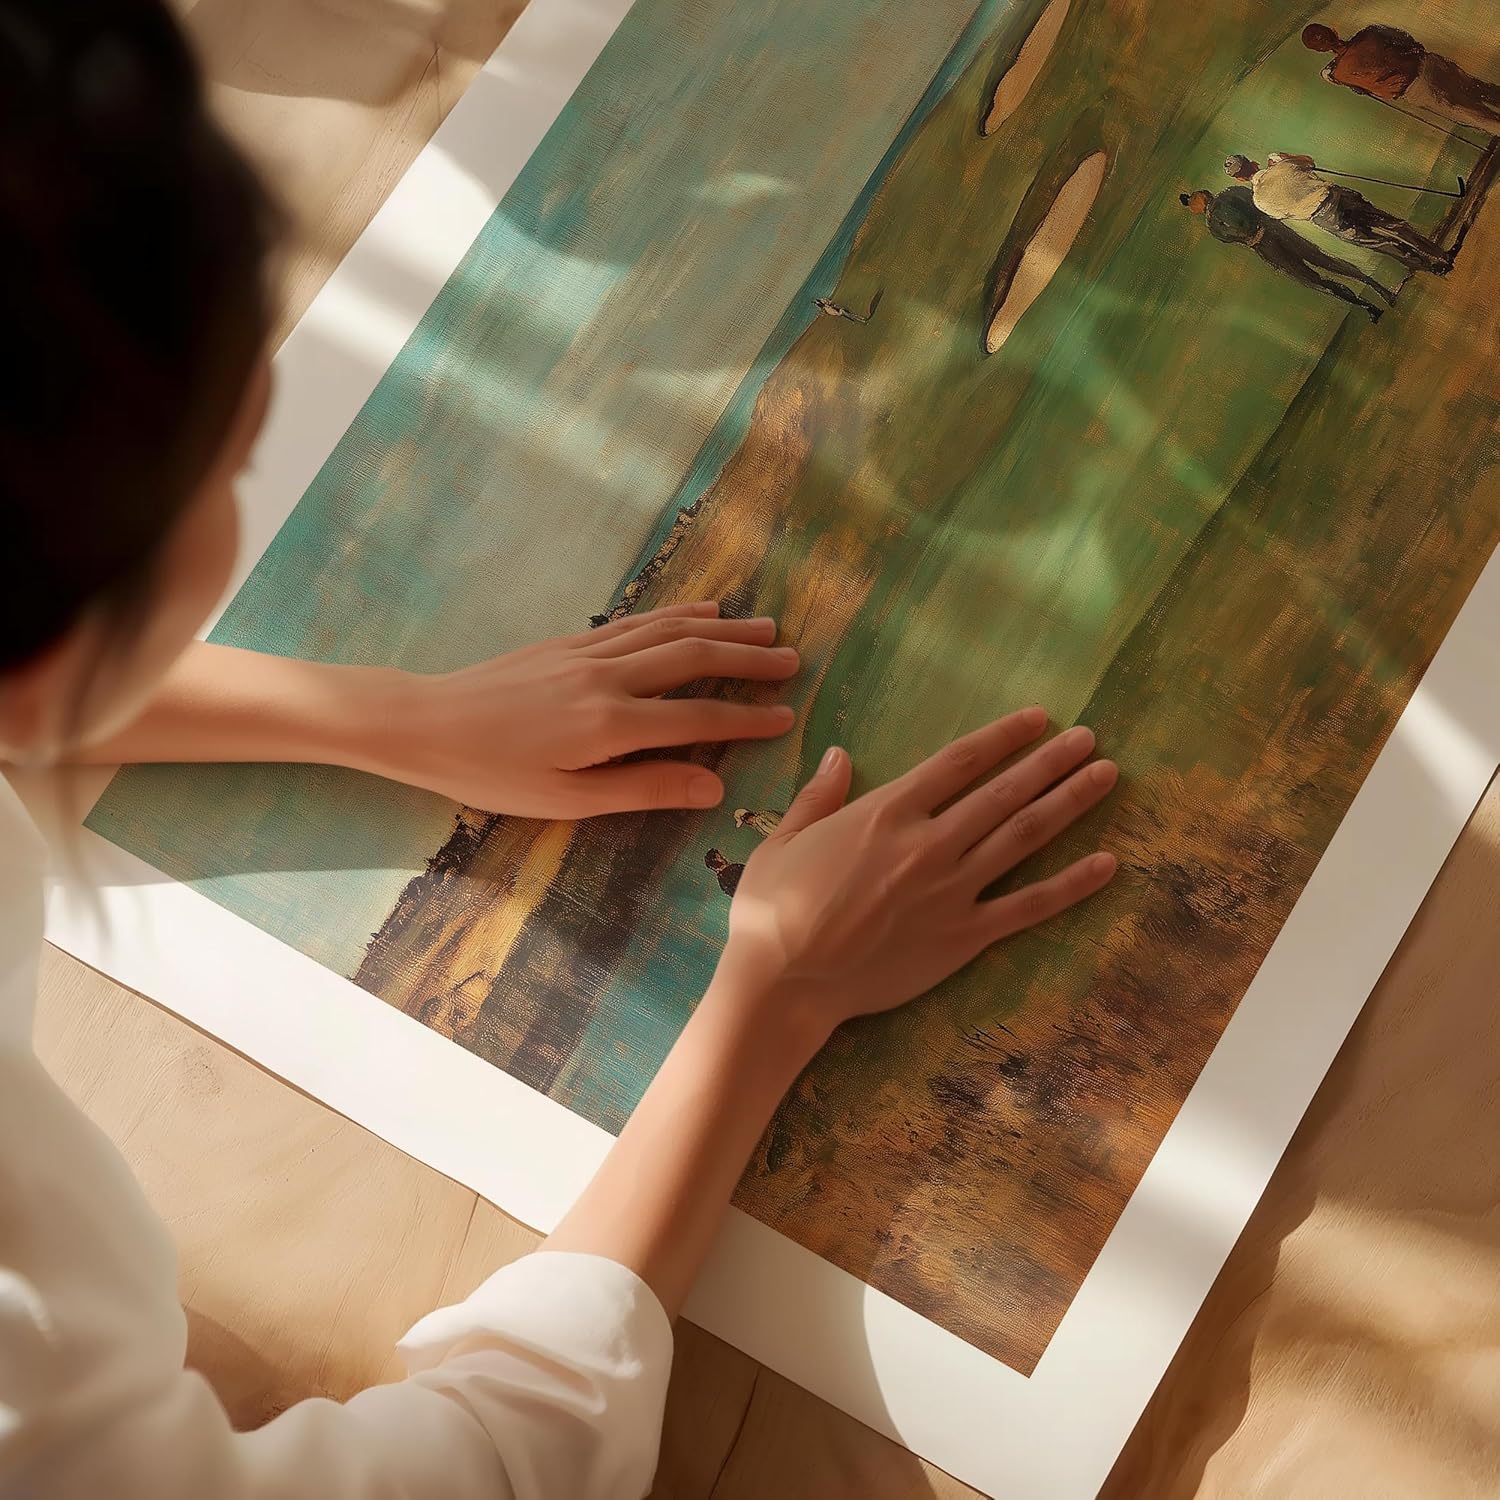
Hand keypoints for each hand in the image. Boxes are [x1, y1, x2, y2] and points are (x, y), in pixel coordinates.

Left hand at [360, 601, 799, 816]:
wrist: (427, 723)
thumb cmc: (491, 775)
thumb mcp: (567, 800)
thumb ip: (644, 790)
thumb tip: (713, 787)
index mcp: (610, 725)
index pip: (698, 718)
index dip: (747, 719)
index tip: (787, 717)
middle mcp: (607, 678)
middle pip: (694, 659)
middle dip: (749, 659)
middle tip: (794, 661)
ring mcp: (588, 653)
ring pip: (670, 631)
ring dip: (723, 629)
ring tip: (766, 627)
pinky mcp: (570, 642)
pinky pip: (637, 622)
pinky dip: (676, 614)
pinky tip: (701, 610)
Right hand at [712, 708, 1117, 1048]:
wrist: (785, 982)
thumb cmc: (772, 911)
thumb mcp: (783, 840)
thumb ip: (819, 796)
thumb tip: (840, 755)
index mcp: (885, 813)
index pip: (959, 761)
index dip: (1002, 736)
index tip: (1038, 719)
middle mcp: (928, 843)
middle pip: (1003, 792)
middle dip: (1051, 760)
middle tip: (1091, 738)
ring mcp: (951, 890)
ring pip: (1023, 837)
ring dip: (1068, 802)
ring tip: (1106, 774)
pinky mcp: (964, 936)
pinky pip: (1029, 905)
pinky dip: (1071, 884)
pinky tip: (1106, 864)